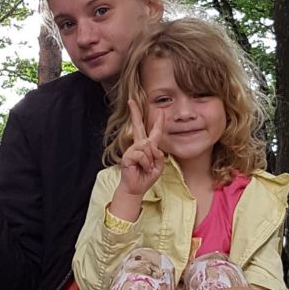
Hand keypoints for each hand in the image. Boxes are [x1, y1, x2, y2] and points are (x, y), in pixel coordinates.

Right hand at [108, 100, 163, 222]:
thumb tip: (150, 145)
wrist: (136, 188)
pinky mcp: (128, 155)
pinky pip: (142, 154)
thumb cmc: (146, 177)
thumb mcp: (158, 165)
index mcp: (147, 147)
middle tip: (131, 101)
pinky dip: (145, 163)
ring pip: (147, 146)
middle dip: (135, 113)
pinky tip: (141, 168)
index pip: (153, 132)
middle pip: (138, 126)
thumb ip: (158, 154)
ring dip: (150, 160)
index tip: (161, 111)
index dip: (158, 122)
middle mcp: (139, 145)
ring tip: (146, 168)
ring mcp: (132, 149)